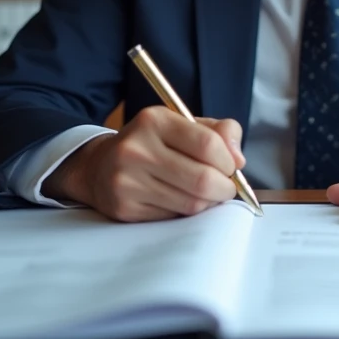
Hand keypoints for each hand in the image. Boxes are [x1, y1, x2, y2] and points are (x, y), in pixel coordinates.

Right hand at [42, 107, 245, 222]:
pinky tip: (181, 200)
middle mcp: (136, 149)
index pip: (208, 144)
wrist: (99, 167)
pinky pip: (174, 217)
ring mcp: (127, 181)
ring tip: (206, 193)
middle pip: (202, 179)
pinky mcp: (124, 209)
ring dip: (209, 202)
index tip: (231, 166)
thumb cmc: (152, 144)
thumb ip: (218, 133)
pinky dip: (187, 212)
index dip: (229, 161)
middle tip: (226, 187)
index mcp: (154, 121)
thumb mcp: (182, 125)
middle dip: (225, 187)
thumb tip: (239, 159)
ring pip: (191, 203)